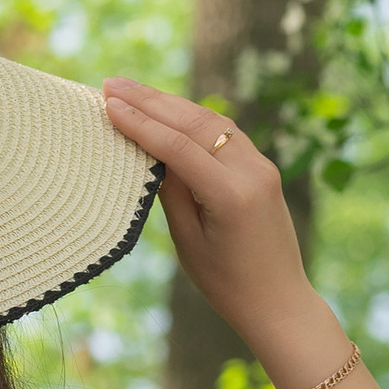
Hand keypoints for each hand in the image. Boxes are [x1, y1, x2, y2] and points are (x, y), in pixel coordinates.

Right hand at [101, 79, 315, 352]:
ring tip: (130, 90)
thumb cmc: (228, 285)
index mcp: (232, 195)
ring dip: (169, 102)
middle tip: (110, 85)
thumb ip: (170, 192)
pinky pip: (224, 132)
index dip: (139, 123)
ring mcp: (263, 166)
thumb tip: (148, 150)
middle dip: (150, 101)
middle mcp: (253, 172)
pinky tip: (166, 108)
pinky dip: (192, 117)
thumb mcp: (189, 242)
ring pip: (210, 120)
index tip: (108, 103)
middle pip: (195, 122)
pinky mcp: (263, 167)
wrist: (280, 303)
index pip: (178, 146)